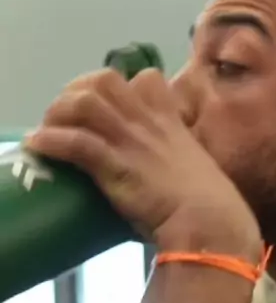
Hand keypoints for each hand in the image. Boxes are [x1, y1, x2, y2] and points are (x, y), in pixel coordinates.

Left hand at [25, 68, 260, 254]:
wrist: (210, 224)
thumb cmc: (211, 207)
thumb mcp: (199, 170)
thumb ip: (183, 161)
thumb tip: (174, 173)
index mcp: (171, 122)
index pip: (146, 79)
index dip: (122, 86)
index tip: (110, 105)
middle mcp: (149, 124)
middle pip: (105, 79)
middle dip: (78, 90)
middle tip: (68, 116)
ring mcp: (131, 142)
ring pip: (84, 102)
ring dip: (59, 113)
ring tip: (49, 129)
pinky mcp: (116, 166)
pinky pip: (75, 142)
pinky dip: (50, 142)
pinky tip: (38, 146)